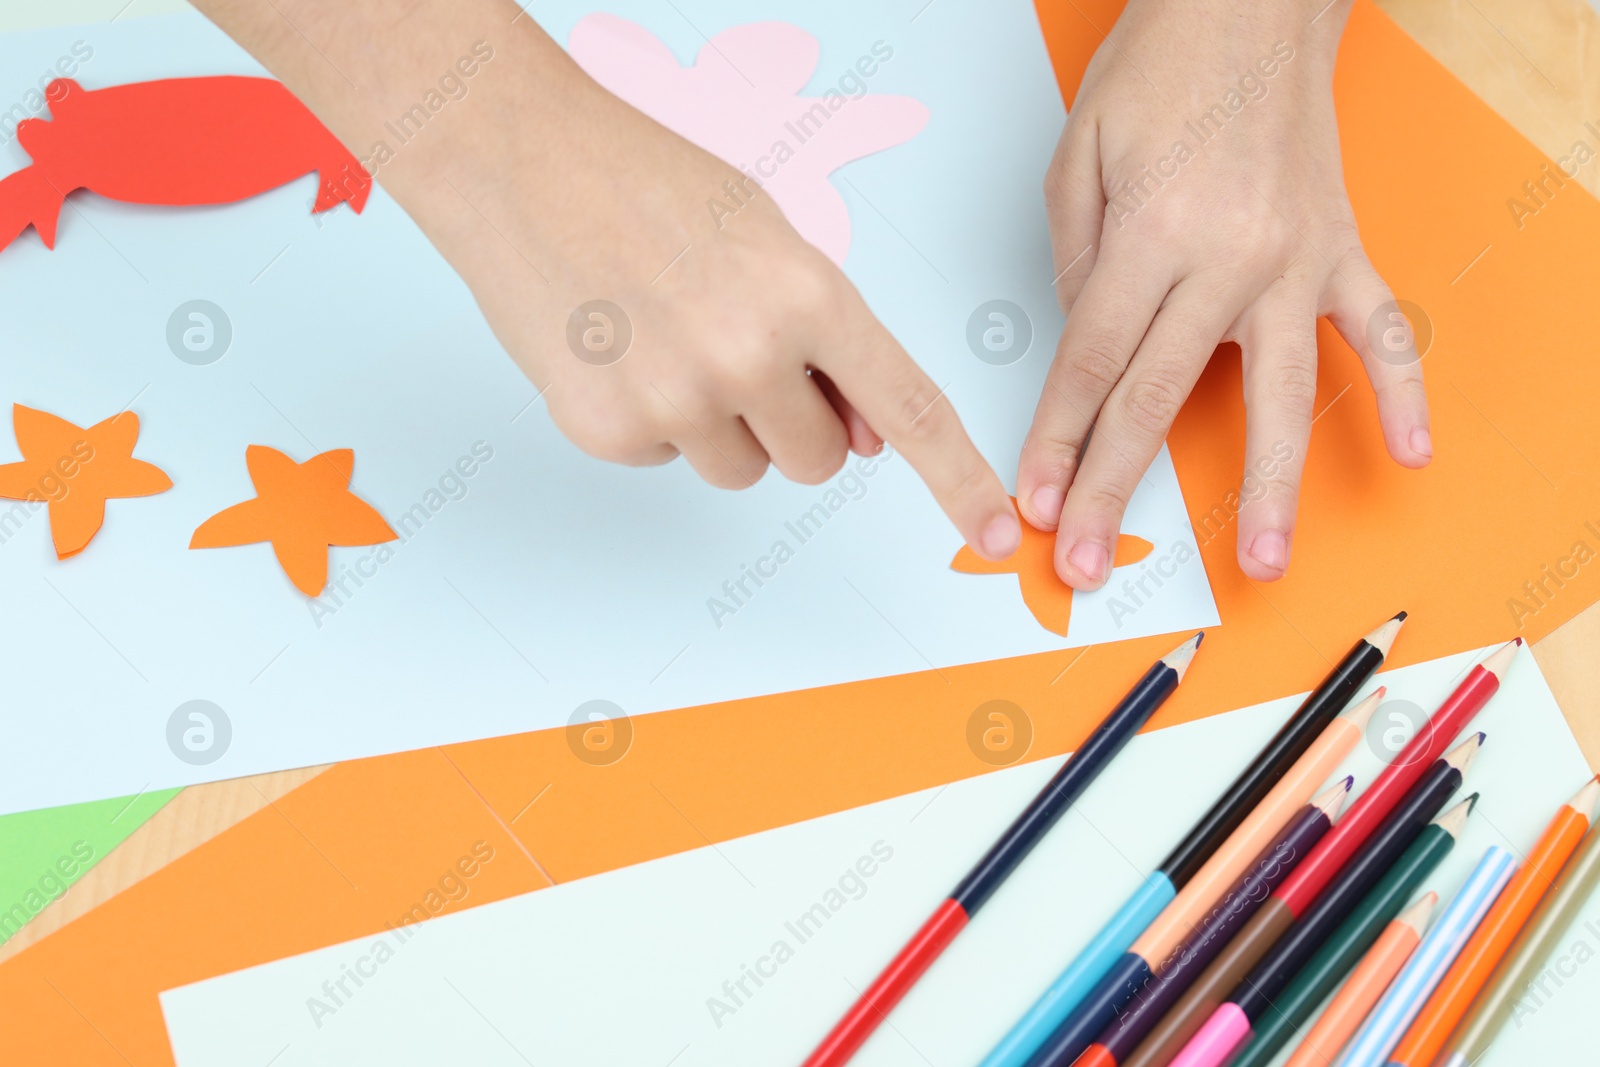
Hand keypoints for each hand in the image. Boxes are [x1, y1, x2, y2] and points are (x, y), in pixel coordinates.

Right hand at [193, 0, 1022, 559]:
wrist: (516, 160)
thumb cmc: (645, 179)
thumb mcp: (765, 239)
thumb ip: (825, 339)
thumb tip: (861, 435)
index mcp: (805, 294)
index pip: (910, 408)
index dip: (960, 476)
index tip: (996, 526)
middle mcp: (747, 357)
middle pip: (816, 462)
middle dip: (797, 426)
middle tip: (744, 359)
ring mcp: (672, 402)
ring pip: (740, 471)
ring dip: (723, 427)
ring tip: (669, 340)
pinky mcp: (606, 432)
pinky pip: (665, 460)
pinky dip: (652, 422)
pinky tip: (621, 350)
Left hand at [1018, 0, 1429, 588]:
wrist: (1250, 2)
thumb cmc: (1161, 67)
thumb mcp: (1077, 156)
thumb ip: (1074, 261)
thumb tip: (1081, 352)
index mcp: (1152, 235)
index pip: (1091, 366)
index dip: (1059, 443)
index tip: (1040, 504)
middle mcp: (1229, 258)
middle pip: (1160, 399)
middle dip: (1117, 490)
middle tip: (1091, 564)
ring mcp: (1296, 260)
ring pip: (1279, 394)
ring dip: (1269, 486)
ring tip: (1264, 560)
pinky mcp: (1342, 249)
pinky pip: (1381, 329)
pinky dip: (1403, 391)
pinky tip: (1410, 453)